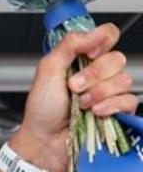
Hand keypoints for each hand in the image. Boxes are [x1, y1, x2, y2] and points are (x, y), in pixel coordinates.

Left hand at [13, 23, 135, 171]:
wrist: (45, 140)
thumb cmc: (42, 108)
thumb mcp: (48, 69)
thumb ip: (70, 45)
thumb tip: (95, 31)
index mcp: (81, 58)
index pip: (107, 36)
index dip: (103, 41)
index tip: (89, 53)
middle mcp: (98, 73)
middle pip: (117, 58)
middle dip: (94, 74)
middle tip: (73, 86)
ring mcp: (109, 92)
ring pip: (124, 80)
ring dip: (98, 92)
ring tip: (81, 103)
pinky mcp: (118, 111)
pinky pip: (129, 101)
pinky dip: (110, 106)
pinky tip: (95, 112)